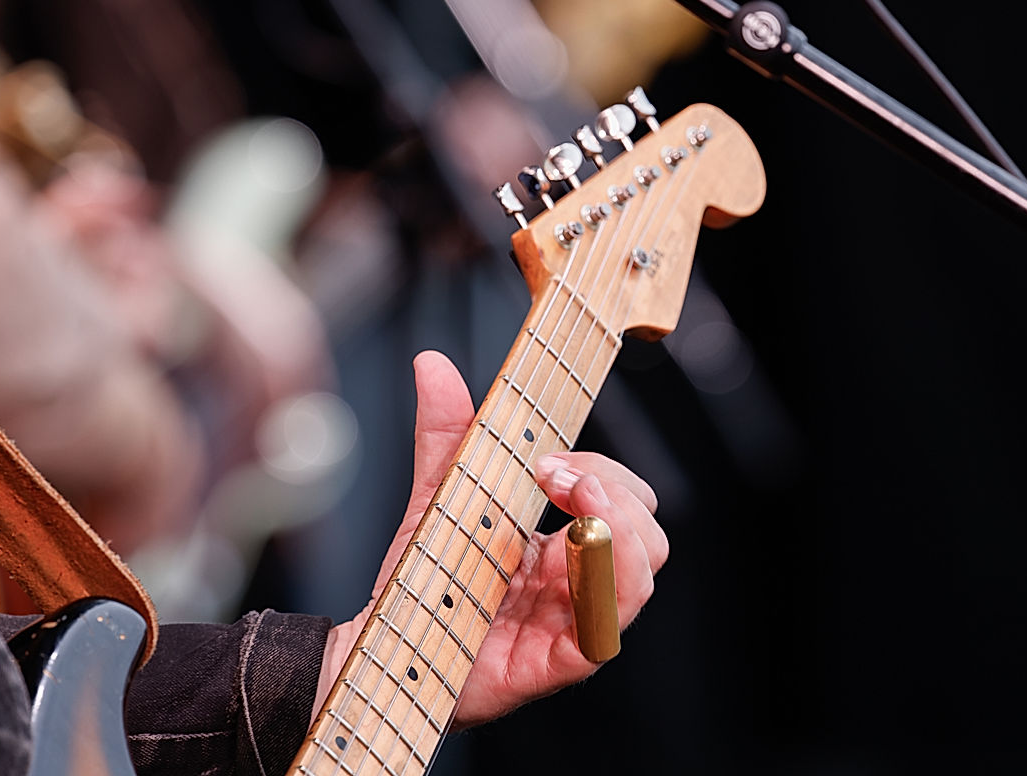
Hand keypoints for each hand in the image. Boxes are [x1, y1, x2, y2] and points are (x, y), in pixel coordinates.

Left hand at [314, 351, 667, 725]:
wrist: (378, 643)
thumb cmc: (420, 583)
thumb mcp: (439, 494)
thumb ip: (448, 433)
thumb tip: (433, 365)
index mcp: (562, 548)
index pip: (626, 503)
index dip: (603, 472)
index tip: (548, 459)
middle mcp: (577, 586)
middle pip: (649, 536)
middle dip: (614, 490)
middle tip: (553, 476)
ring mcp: (571, 624)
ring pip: (640, 577)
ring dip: (614, 525)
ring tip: (569, 503)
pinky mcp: (556, 662)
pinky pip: (605, 627)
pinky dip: (601, 580)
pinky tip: (570, 546)